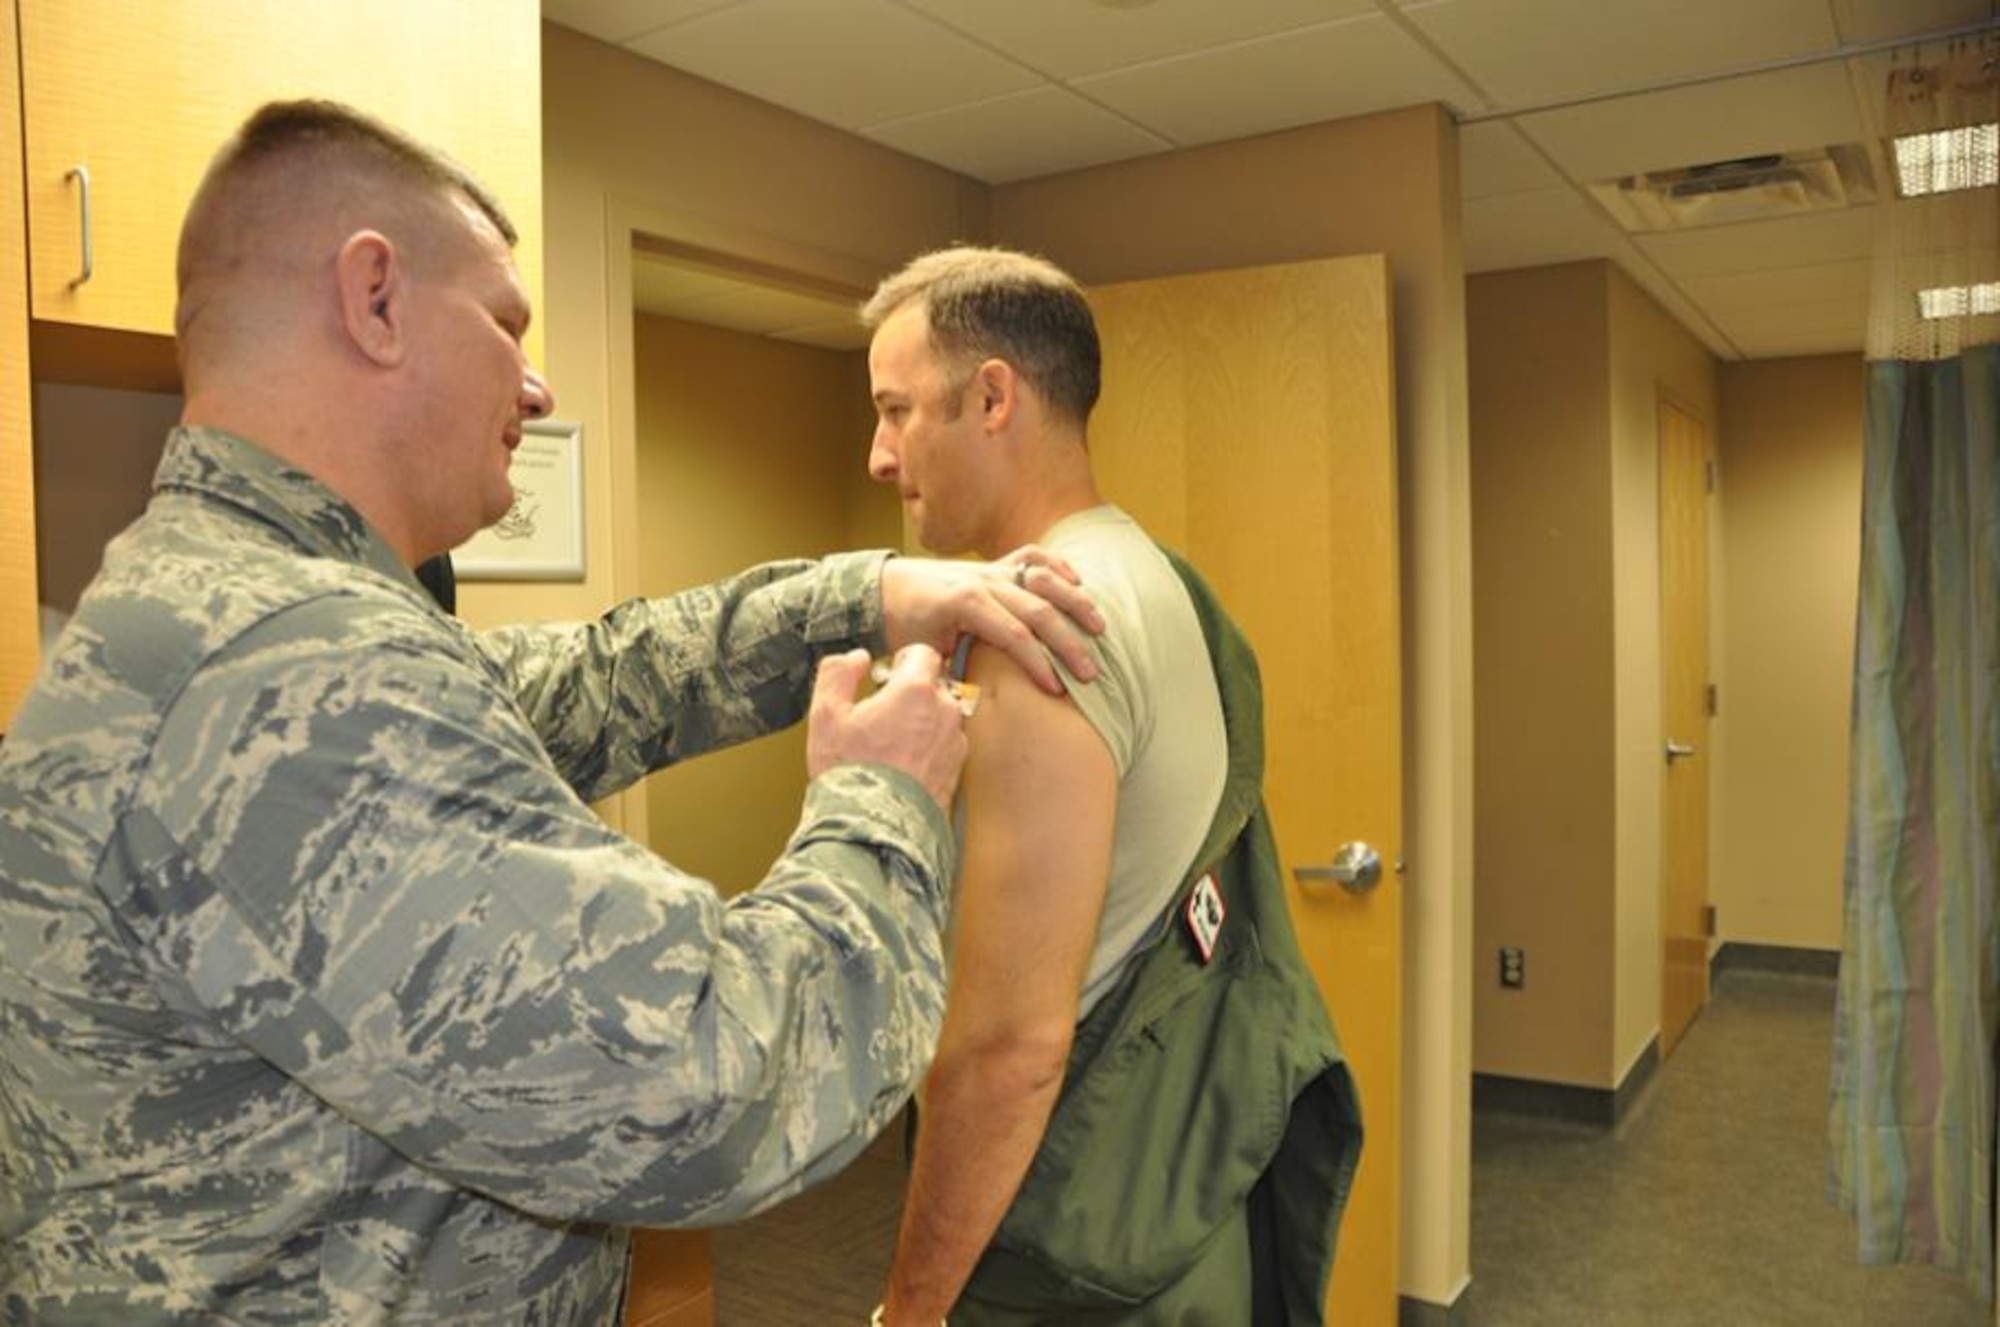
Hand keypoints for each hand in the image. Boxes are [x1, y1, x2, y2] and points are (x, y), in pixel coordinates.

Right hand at [807, 647, 967, 809]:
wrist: (874, 829)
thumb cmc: (850, 773)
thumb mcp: (826, 716)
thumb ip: (838, 674)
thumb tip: (856, 658)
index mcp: (917, 690)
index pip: (923, 654)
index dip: (902, 661)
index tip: (887, 676)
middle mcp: (945, 712)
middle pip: (934, 686)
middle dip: (911, 693)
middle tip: (883, 714)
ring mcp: (955, 743)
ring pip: (942, 717)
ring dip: (922, 722)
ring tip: (891, 746)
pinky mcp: (958, 771)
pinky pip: (945, 746)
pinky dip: (928, 749)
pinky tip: (903, 766)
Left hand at [880, 548, 1105, 695]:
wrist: (884, 588)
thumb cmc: (903, 627)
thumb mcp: (920, 655)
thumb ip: (948, 675)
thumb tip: (974, 703)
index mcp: (965, 603)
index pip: (1015, 637)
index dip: (1040, 665)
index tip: (1058, 691)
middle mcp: (983, 581)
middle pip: (1039, 611)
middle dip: (1068, 644)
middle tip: (1089, 674)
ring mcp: (991, 569)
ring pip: (1044, 579)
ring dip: (1075, 603)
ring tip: (1099, 628)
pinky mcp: (995, 564)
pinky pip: (1032, 556)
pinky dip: (1058, 566)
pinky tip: (1078, 584)